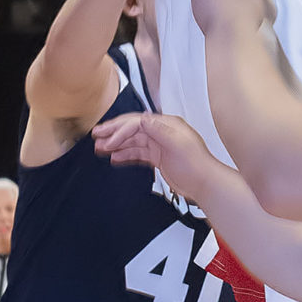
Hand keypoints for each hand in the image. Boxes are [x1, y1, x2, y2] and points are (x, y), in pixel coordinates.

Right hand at [93, 110, 210, 201]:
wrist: (205, 183)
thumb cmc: (196, 164)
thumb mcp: (179, 145)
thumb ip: (160, 131)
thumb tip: (144, 118)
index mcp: (167, 125)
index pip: (138, 122)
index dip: (121, 130)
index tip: (108, 139)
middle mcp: (162, 132)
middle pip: (133, 129)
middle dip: (114, 132)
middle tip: (96, 135)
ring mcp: (159, 145)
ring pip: (133, 141)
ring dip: (116, 144)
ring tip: (100, 148)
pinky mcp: (158, 157)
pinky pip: (138, 153)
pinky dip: (126, 154)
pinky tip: (115, 157)